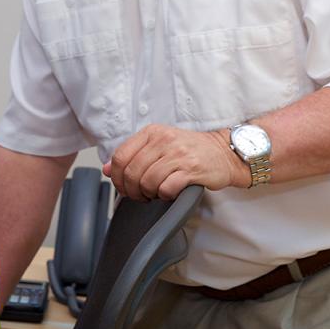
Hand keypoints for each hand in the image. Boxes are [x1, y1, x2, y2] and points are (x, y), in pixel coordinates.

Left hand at [103, 124, 246, 200]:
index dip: (116, 177)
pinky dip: (164, 195)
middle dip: (131, 190)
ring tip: (154, 194)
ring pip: (147, 181)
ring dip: (148, 194)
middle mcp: (163, 140)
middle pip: (131, 172)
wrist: (224, 152)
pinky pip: (166, 188)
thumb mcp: (158, 145)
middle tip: (139, 195)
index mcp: (152, 132)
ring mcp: (178, 154)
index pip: (120, 156)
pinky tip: (168, 193)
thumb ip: (132, 155)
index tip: (122, 187)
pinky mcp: (192, 169)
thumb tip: (105, 169)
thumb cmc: (190, 150)